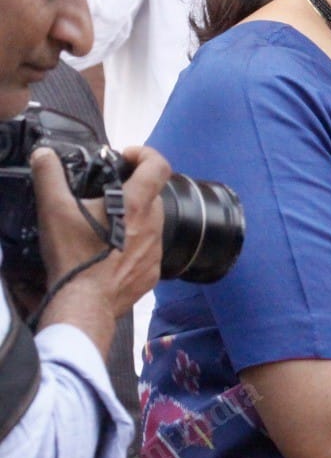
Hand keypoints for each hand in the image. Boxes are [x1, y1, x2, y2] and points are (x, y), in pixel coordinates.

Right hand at [31, 145, 168, 352]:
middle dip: (133, 190)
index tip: (128, 156)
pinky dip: (133, 246)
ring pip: (151, 224)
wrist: (84, 303)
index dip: (147, 154)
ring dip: (134, 219)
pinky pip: (148, 252)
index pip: (159, 167)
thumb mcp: (54, 210)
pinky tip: (111, 253)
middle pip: (153, 196)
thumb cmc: (73, 254)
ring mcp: (156, 251)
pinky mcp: (152, 273)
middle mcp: (153, 225)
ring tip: (105, 226)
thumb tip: (44, 154)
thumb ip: (50, 176)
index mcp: (136, 205)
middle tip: (106, 195)